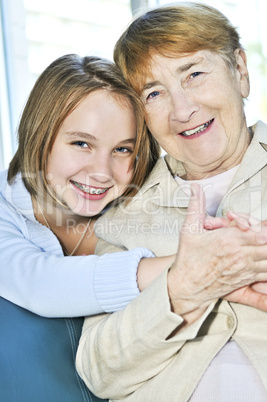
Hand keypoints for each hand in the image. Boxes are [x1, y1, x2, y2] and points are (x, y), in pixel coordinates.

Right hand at [167, 183, 266, 320]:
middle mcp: (239, 255)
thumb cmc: (188, 259)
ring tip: (263, 246)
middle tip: (262, 233)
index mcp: (228, 240)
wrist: (186, 286)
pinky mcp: (245, 280)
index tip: (254, 225)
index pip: (258, 231)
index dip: (261, 227)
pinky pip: (266, 273)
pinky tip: (263, 260)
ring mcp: (244, 268)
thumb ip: (196, 205)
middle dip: (266, 238)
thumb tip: (195, 188)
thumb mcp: (189, 229)